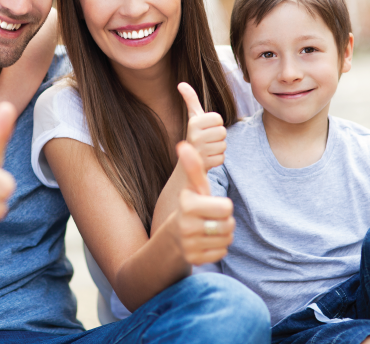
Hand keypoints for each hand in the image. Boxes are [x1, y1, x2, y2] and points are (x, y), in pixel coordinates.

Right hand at [174, 141, 234, 265]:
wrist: (173, 236)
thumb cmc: (190, 206)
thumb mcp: (192, 187)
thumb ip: (192, 166)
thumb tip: (183, 144)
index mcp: (187, 204)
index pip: (226, 207)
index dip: (222, 206)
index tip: (208, 205)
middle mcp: (185, 225)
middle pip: (229, 225)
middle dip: (224, 221)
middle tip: (211, 219)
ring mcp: (189, 244)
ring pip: (226, 240)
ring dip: (222, 235)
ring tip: (208, 230)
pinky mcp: (193, 259)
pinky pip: (221, 253)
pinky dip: (217, 248)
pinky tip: (205, 242)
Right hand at [178, 82, 226, 170]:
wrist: (185, 162)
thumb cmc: (195, 135)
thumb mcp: (193, 117)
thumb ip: (190, 100)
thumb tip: (181, 83)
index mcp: (193, 123)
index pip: (218, 118)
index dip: (215, 123)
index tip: (206, 128)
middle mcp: (195, 136)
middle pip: (222, 132)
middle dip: (217, 136)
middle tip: (207, 140)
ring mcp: (199, 151)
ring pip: (223, 146)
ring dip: (217, 148)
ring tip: (206, 149)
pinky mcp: (205, 164)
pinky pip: (221, 158)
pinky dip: (216, 159)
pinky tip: (207, 158)